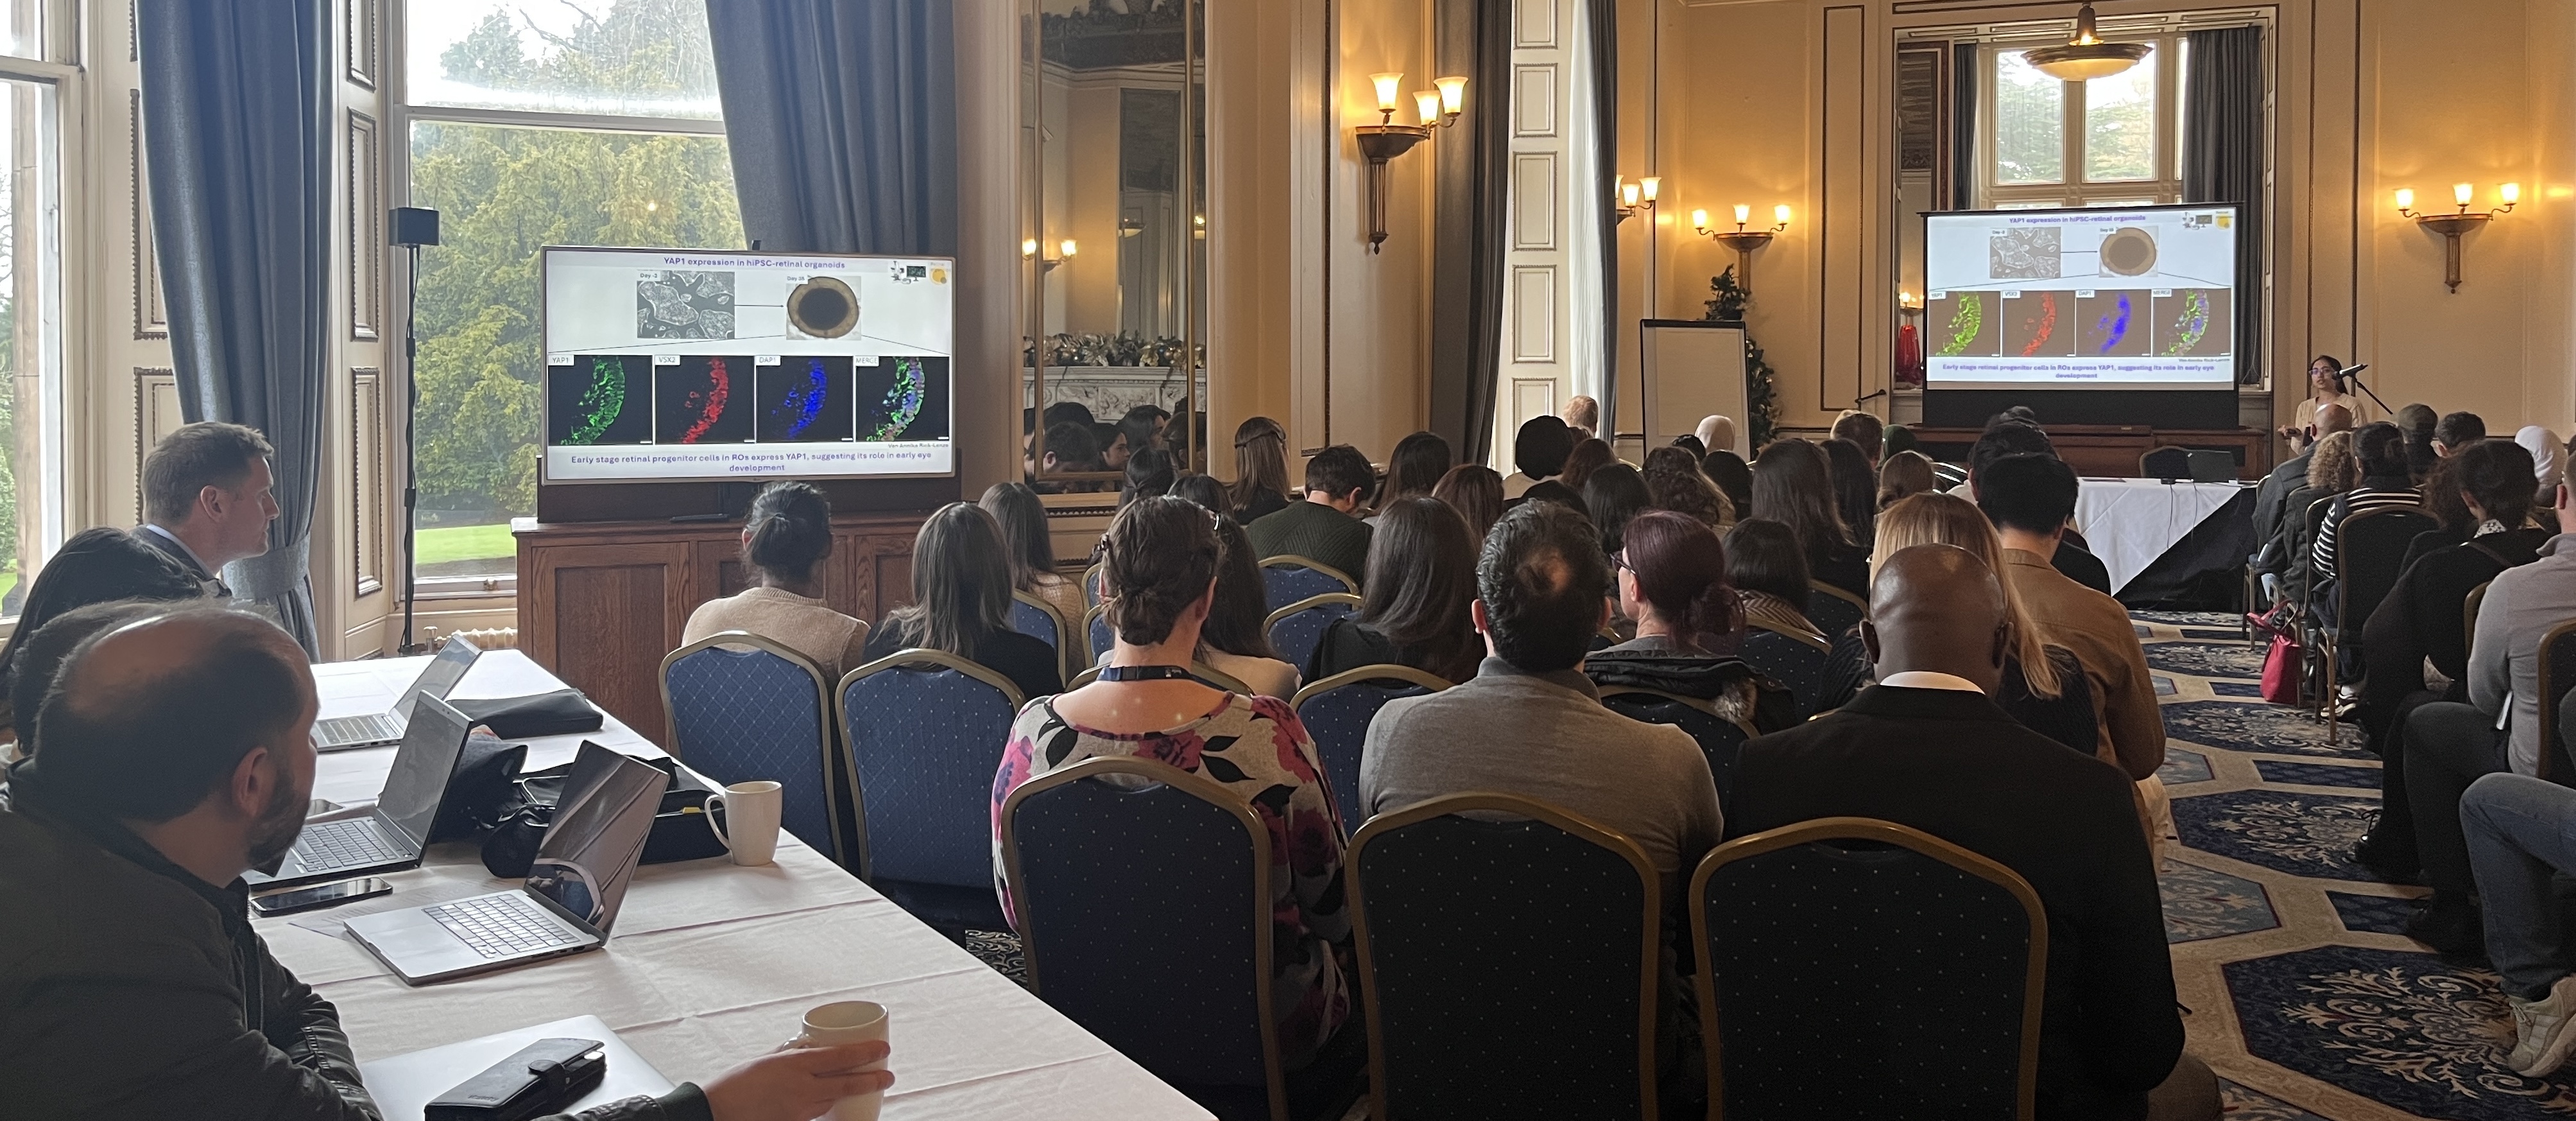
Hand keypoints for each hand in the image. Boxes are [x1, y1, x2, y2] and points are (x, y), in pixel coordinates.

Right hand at [701, 1042, 892, 1120]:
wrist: (716, 1112)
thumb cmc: (737, 1082)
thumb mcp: (766, 1058)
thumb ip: (791, 1052)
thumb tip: (810, 1043)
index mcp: (794, 1065)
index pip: (840, 1057)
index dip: (866, 1053)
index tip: (883, 1048)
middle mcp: (801, 1088)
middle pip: (846, 1084)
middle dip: (872, 1080)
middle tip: (889, 1076)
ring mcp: (798, 1109)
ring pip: (833, 1099)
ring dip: (849, 1092)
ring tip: (864, 1083)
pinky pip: (818, 1112)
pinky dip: (827, 1104)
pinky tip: (831, 1099)